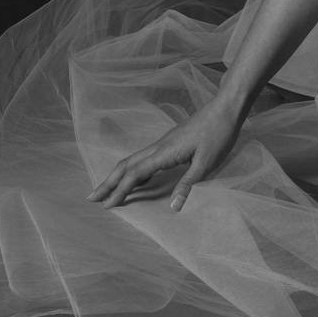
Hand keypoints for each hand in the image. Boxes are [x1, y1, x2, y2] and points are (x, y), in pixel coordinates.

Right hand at [87, 96, 248, 211]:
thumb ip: (188, 184)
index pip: (135, 174)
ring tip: (106, 190)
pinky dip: (132, 170)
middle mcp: (158, 146)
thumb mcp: (207, 163)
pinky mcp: (169, 142)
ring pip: (133, 160)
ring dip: (117, 175)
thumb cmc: (218, 134)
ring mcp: (163, 143)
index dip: (120, 191)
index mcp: (165, 152)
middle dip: (108, 182)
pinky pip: (143, 158)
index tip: (107, 206)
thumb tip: (173, 207)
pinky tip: (134, 179)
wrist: (226, 109)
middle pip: (126, 165)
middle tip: (91, 198)